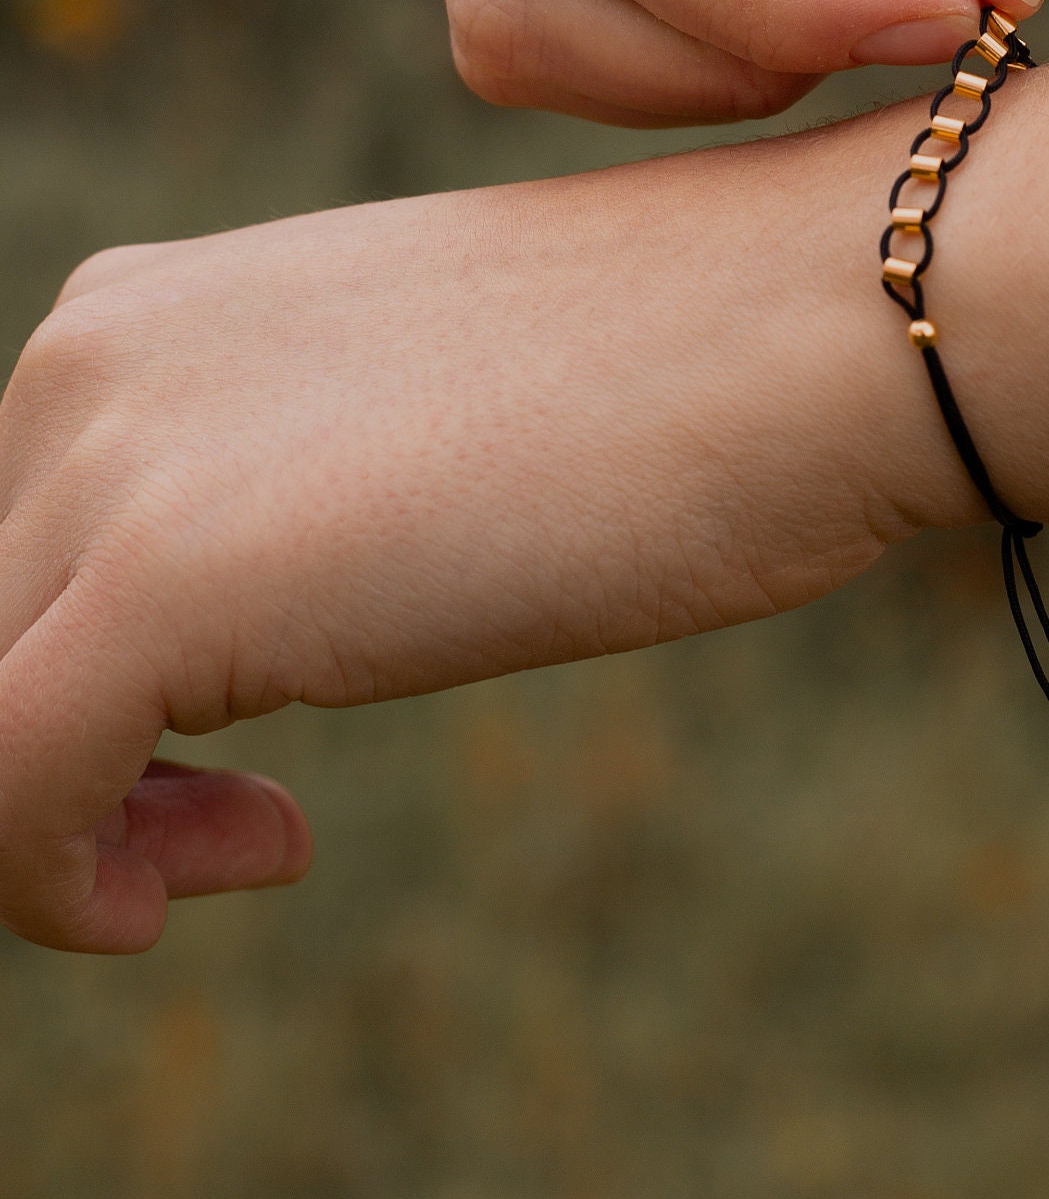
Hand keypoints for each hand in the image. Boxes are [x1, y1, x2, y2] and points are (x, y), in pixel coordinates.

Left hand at [0, 121, 942, 952]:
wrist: (818, 322)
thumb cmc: (679, 383)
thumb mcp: (416, 430)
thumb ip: (283, 497)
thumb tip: (216, 633)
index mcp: (140, 313)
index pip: (9, 556)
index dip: (87, 698)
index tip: (234, 777)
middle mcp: (86, 358)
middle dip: (79, 771)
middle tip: (249, 840)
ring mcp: (112, 460)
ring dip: (70, 836)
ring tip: (249, 854)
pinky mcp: (154, 580)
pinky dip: (55, 885)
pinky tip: (223, 879)